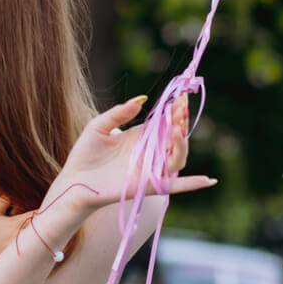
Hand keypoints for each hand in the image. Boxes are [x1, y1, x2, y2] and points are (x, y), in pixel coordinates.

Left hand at [52, 95, 214, 214]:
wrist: (73, 181)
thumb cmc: (84, 155)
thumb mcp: (98, 126)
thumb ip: (119, 113)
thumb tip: (142, 100)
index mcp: (141, 137)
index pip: (165, 122)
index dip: (174, 110)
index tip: (180, 97)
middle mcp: (149, 153)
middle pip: (175, 138)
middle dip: (180, 123)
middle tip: (179, 110)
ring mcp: (150, 170)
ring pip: (178, 158)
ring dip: (181, 144)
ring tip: (176, 130)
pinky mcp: (148, 186)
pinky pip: (175, 185)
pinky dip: (193, 184)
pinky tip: (209, 180)